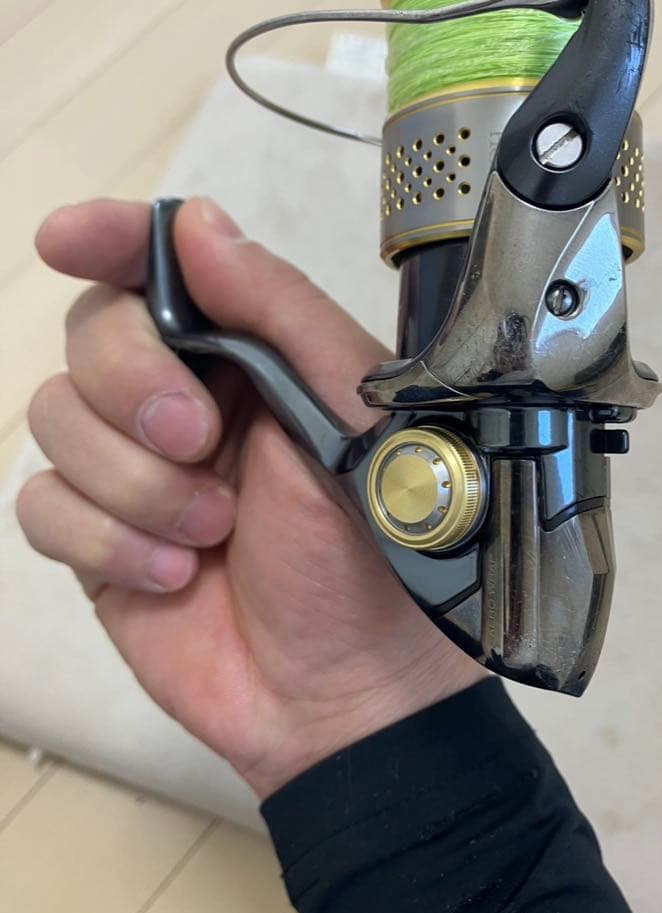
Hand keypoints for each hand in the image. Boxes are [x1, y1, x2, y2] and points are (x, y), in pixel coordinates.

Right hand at [17, 198, 483, 797]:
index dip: (111, 239)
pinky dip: (105, 539)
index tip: (69, 237)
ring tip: (212, 531)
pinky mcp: (97, 540)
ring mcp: (133, 470)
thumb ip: (279, 312)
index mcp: (251, 355)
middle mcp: (185, 397)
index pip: (161, 269)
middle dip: (133, 384)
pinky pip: (42, 505)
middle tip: (199, 442)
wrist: (347, 688)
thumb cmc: (368, 547)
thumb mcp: (350, 417)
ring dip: (133, 481)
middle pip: (91, 335)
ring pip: (53, 417)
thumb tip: (196, 223)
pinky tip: (173, 575)